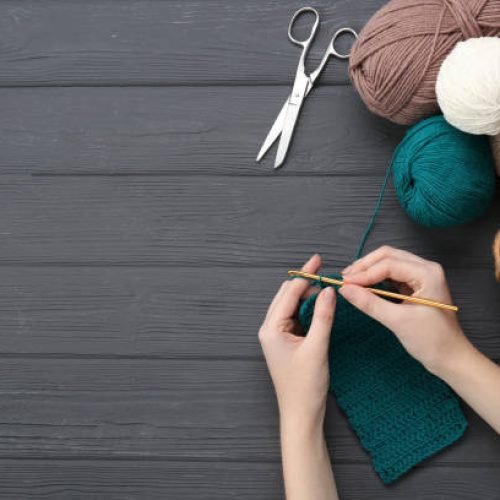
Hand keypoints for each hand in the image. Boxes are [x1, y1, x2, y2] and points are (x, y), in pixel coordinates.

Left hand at [259, 254, 335, 430]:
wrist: (301, 413)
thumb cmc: (305, 386)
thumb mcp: (317, 348)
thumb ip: (323, 317)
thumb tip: (329, 290)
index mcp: (271, 328)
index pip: (289, 293)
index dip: (305, 275)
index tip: (319, 261)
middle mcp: (270, 329)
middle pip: (287, 295)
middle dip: (304, 281)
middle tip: (323, 269)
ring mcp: (277, 335)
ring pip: (292, 305)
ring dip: (307, 295)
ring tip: (325, 286)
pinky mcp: (286, 341)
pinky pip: (296, 317)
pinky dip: (307, 308)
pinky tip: (320, 304)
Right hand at [339, 246, 470, 375]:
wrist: (451, 359)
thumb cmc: (432, 341)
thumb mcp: (398, 321)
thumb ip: (370, 303)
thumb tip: (344, 290)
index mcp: (427, 274)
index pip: (388, 264)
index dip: (364, 273)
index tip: (344, 284)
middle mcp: (425, 269)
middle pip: (387, 256)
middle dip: (364, 266)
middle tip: (345, 279)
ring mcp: (421, 276)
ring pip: (388, 262)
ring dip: (368, 269)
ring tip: (350, 280)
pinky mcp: (414, 286)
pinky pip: (391, 274)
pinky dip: (375, 277)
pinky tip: (363, 285)